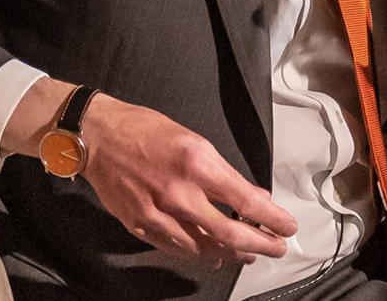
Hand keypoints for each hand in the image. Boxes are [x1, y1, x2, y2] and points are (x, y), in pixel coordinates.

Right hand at [78, 94, 296, 264]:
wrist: (98, 137)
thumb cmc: (147, 131)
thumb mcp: (195, 140)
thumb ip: (223, 172)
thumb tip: (251, 197)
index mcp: (197, 164)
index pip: (245, 201)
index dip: (272, 219)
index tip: (287, 227)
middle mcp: (178, 192)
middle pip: (228, 233)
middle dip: (259, 245)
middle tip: (277, 248)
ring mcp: (156, 213)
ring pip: (203, 247)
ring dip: (232, 254)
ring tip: (250, 253)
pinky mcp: (139, 225)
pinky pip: (176, 248)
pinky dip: (200, 255)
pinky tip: (215, 255)